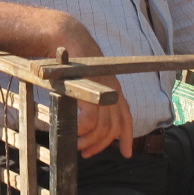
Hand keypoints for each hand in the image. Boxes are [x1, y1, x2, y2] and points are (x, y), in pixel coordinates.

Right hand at [46, 17, 133, 158]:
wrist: (66, 40)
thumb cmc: (72, 64)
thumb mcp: (87, 83)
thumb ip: (93, 100)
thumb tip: (90, 121)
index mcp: (114, 90)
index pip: (126, 118)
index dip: (127, 137)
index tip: (125, 154)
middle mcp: (113, 91)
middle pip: (114, 127)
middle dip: (101, 144)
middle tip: (86, 153)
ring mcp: (103, 91)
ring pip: (102, 128)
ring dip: (89, 141)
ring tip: (77, 146)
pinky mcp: (91, 91)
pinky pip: (90, 120)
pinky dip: (82, 131)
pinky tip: (73, 133)